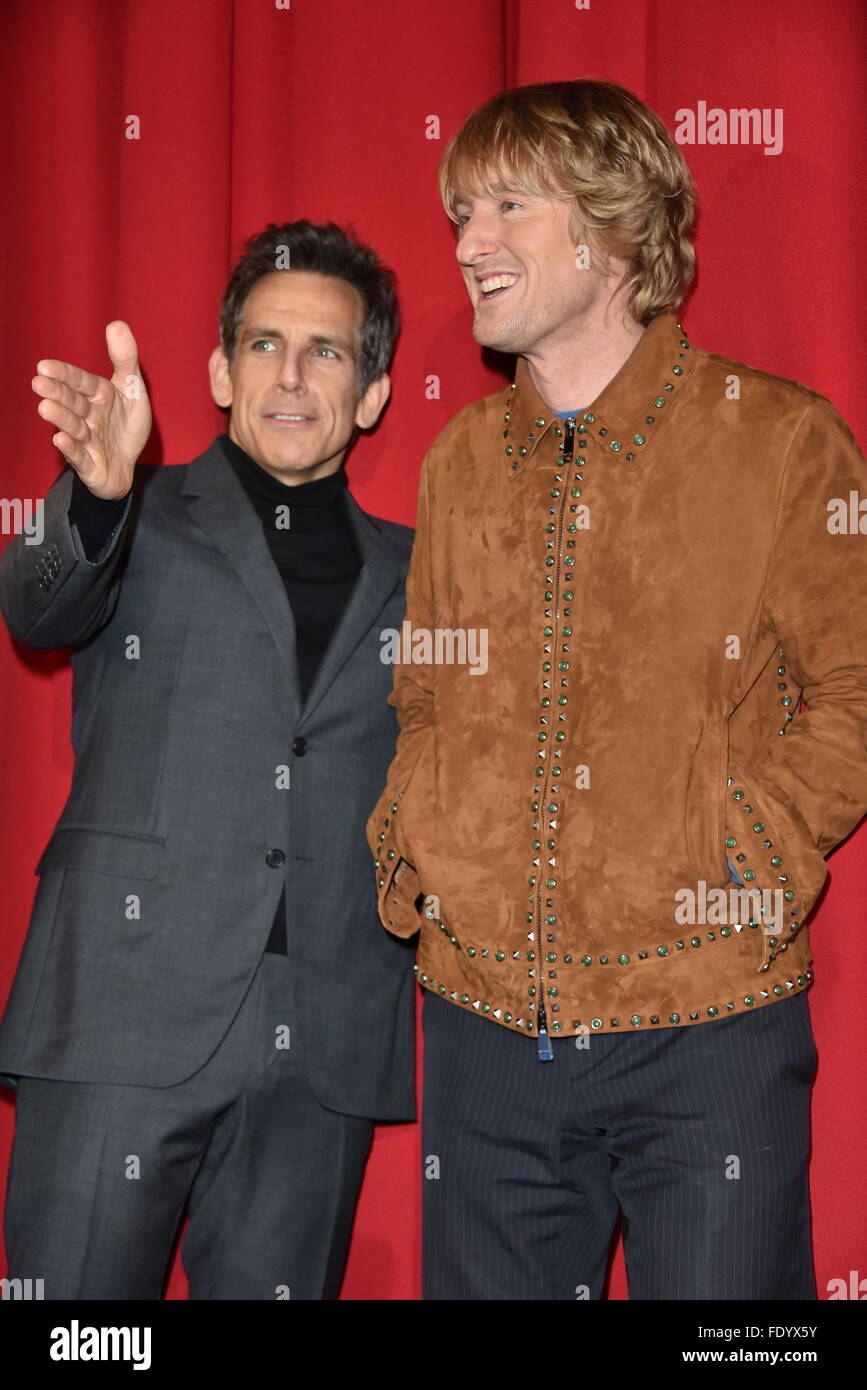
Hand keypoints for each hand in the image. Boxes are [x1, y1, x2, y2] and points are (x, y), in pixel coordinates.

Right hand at [31, 320, 151, 499]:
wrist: (126, 467)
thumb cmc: (124, 427)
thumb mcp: (132, 390)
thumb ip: (125, 359)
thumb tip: (116, 323)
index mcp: (98, 396)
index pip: (81, 382)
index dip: (65, 374)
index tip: (44, 366)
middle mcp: (88, 417)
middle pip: (73, 403)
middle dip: (57, 393)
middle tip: (38, 383)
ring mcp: (87, 442)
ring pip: (73, 428)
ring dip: (60, 418)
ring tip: (45, 408)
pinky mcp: (89, 466)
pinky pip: (80, 457)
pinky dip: (71, 449)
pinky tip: (60, 439)